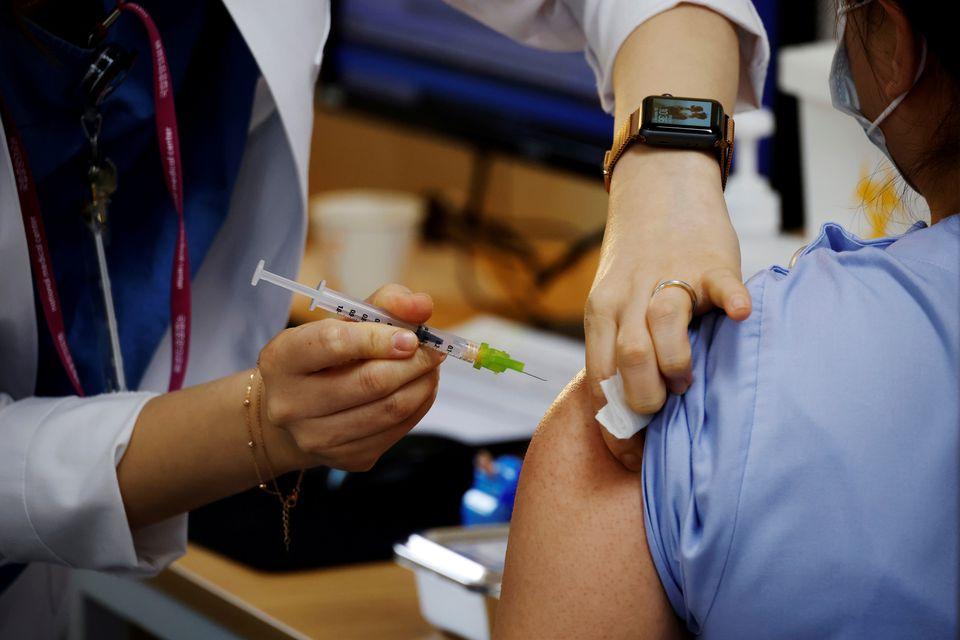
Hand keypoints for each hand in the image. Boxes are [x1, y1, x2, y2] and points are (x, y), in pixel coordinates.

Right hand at [258, 284, 442, 471]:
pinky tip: (420, 389)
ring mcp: (315, 438)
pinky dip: (419, 406)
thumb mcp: (345, 321)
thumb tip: (422, 305)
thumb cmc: (327, 356)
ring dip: (423, 384)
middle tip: (435, 350)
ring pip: (389, 409)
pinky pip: (396, 431)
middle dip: (413, 362)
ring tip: (431, 367)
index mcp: (280, 358)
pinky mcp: (344, 460)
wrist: (299, 410)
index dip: (379, 338)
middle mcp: (290, 404)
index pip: (333, 343)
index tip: (412, 336)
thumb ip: (385, 304)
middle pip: (370, 382)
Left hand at [586, 148, 751, 470]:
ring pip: (663, 326)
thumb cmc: (638, 266)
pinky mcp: (709, 261)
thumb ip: (616, 350)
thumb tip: (626, 419)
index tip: (632, 454)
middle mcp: (628, 297)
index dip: (615, 420)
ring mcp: (669, 276)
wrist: (659, 192)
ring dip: (678, 363)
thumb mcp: (613, 306)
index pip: (600, 377)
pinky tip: (738, 315)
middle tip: (665, 406)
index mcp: (600, 313)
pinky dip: (730, 299)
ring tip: (688, 378)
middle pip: (629, 358)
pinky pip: (719, 282)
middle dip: (647, 396)